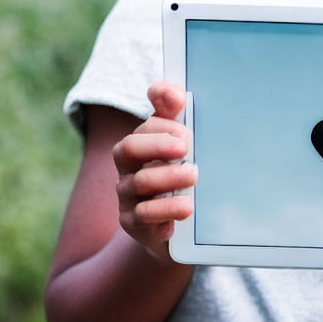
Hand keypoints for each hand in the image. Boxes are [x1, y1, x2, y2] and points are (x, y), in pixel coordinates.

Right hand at [113, 81, 196, 259]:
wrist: (177, 230)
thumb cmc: (179, 176)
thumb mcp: (179, 144)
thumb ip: (174, 114)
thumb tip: (173, 91)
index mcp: (140, 145)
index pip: (143, 128)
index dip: (162, 127)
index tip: (187, 132)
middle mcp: (128, 169)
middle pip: (128, 148)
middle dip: (157, 145)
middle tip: (186, 147)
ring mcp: (128, 197)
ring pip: (140, 182)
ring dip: (169, 177)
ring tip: (194, 176)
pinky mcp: (134, 225)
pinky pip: (144, 216)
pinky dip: (166, 210)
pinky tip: (186, 208)